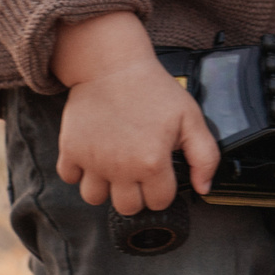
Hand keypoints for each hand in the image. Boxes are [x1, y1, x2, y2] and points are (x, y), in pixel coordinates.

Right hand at [52, 12, 217, 213]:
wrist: (113, 67)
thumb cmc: (154, 90)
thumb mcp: (191, 118)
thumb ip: (204, 156)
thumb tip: (203, 188)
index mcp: (151, 162)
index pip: (159, 201)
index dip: (164, 190)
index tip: (162, 174)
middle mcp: (120, 168)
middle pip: (127, 207)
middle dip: (137, 195)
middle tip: (140, 173)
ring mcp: (92, 162)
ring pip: (95, 198)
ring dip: (106, 188)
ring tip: (116, 167)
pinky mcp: (70, 151)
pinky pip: (70, 178)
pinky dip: (80, 172)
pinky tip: (95, 156)